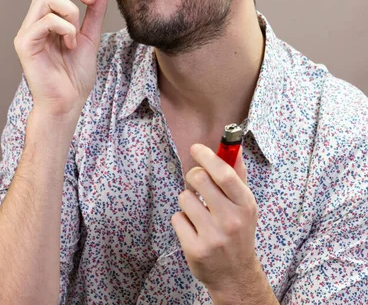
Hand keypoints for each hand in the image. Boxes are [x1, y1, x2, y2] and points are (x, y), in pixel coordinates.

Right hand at [14, 0, 110, 125]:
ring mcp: (27, 30)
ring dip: (71, 11)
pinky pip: (46, 20)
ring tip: (76, 34)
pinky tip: (69, 45)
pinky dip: (65, 28)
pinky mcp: (25, 43)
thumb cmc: (75, 75)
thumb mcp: (91, 35)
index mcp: (49, 16)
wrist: (69, 103)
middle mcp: (35, 20)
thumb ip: (95, 11)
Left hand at [171, 144, 259, 299]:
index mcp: (245, 205)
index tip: (196, 148)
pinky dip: (182, 220)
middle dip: (193, 176)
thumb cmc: (238, 232)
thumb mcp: (245, 204)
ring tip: (198, 211)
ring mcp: (212, 236)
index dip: (207, 156)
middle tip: (196, 182)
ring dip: (187, 200)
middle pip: (199, 179)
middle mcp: (231, 220)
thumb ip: (238, 175)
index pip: (224, 173)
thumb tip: (233, 148)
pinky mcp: (195, 249)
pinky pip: (177, 218)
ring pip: (184, 198)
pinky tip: (193, 229)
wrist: (235, 275)